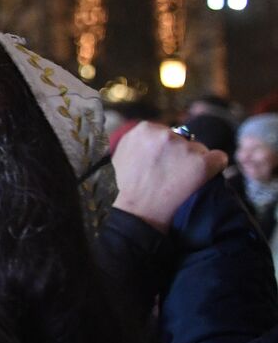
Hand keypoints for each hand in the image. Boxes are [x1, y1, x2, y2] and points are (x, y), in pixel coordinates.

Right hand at [112, 122, 227, 231]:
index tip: (162, 164)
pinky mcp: (203, 163)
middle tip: (170, 174)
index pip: (166, 133)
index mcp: (144, 130)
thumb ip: (139, 141)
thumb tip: (154, 136)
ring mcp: (185, 148)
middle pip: (184, 139)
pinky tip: (202, 179)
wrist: (139, 213)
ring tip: (180, 181)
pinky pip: (219, 159)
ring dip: (193, 163)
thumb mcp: (123, 154)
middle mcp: (166, 135)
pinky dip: (215, 167)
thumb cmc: (129, 188)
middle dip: (180, 154)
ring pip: (200, 150)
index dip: (166, 149)